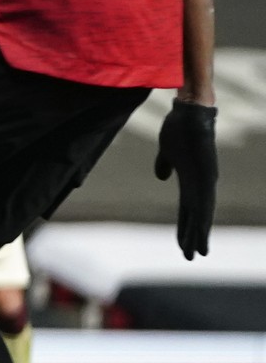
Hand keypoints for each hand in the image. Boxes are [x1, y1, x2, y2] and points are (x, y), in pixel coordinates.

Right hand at [154, 98, 217, 259]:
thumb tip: (161, 177)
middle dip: (193, 236)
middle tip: (193, 257)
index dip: (185, 225)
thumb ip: (164, 165)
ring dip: (200, 234)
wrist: (189, 112)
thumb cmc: (178, 127)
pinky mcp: (207, 175)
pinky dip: (204, 219)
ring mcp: (205, 180)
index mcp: (190, 180)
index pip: (187, 208)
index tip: (183, 243)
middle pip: (197, 215)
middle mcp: (201, 183)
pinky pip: (204, 202)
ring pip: (203, 214)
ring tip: (198, 252)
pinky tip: (202, 232)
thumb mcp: (167, 150)